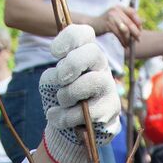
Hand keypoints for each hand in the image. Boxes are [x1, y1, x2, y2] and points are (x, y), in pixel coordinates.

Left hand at [39, 23, 120, 162]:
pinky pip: (88, 112)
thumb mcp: (52, 83)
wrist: (73, 128)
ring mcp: (108, 87)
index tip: (54, 53)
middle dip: (71, 65)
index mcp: (85, 54)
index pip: (84, 34)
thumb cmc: (64, 98)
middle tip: (61, 79)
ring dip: (69, 94)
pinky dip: (66, 117)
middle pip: (93, 52)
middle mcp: (101, 66)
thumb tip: (60, 80)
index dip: (68, 39)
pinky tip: (57, 117)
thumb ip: (53, 76)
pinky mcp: (111, 109)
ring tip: (61, 101)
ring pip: (93, 81)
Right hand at [92, 4, 143, 46]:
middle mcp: (116, 10)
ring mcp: (112, 17)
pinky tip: (124, 45)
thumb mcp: (116, 18)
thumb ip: (127, 19)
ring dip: (129, 38)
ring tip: (129, 44)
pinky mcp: (108, 24)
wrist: (91, 25)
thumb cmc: (105, 23)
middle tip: (138, 39)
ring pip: (125, 29)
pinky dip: (122, 41)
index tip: (140, 30)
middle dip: (135, 32)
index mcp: (119, 7)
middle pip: (130, 22)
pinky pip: (119, 34)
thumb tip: (143, 21)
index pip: (133, 12)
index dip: (138, 21)